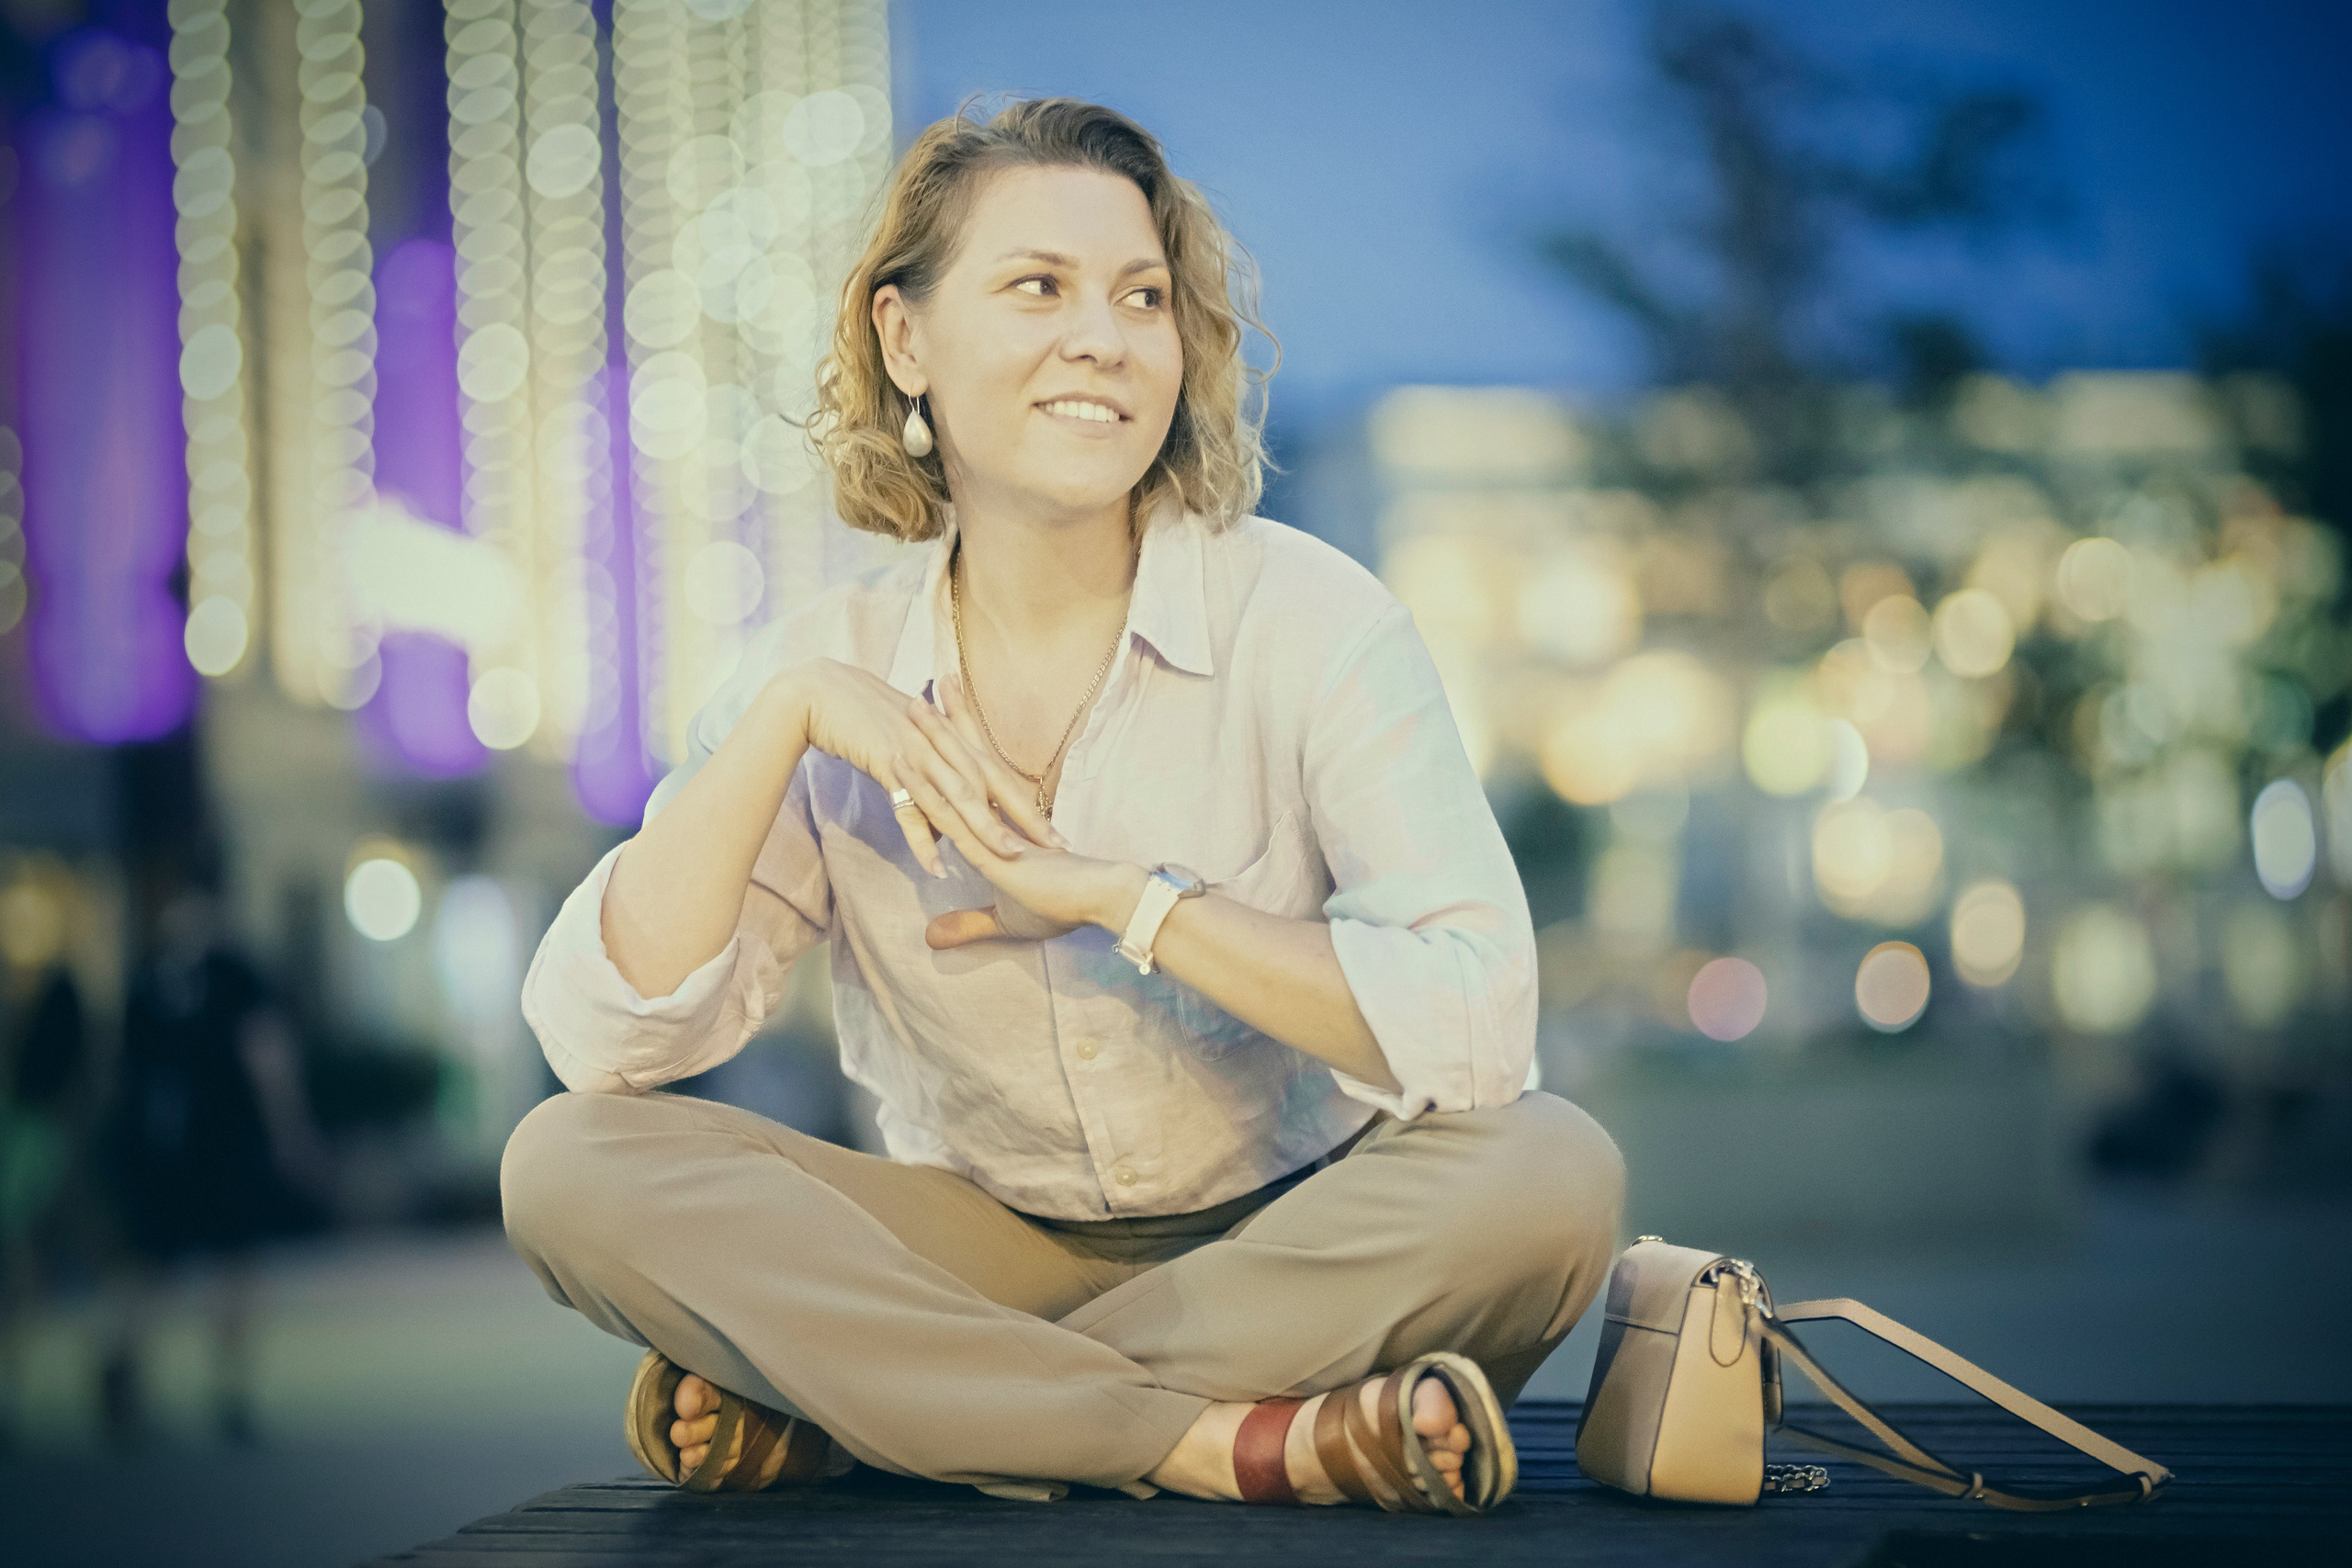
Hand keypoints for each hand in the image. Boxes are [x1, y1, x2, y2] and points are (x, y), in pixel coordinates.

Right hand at [781, 659, 1064, 876]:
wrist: (822, 694)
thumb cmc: (864, 720)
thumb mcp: (906, 748)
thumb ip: (928, 785)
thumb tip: (940, 829)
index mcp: (950, 740)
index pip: (998, 776)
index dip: (1028, 806)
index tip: (1057, 833)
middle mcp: (941, 745)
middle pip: (991, 786)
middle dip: (1024, 818)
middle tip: (1056, 846)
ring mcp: (916, 753)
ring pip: (956, 795)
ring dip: (984, 827)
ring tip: (1011, 856)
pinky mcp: (886, 762)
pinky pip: (907, 806)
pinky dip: (920, 838)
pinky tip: (937, 867)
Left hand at [909, 676, 1146, 950]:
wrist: (1104, 899)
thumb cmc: (1065, 908)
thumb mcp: (1004, 922)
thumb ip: (968, 924)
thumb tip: (931, 936)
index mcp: (1007, 822)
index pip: (984, 770)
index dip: (970, 736)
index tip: (956, 705)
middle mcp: (1001, 814)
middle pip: (971, 757)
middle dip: (953, 720)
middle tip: (937, 680)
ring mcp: (994, 825)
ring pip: (956, 775)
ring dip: (932, 739)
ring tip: (911, 703)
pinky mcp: (987, 846)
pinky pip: (947, 810)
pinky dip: (921, 784)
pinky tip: (900, 760)